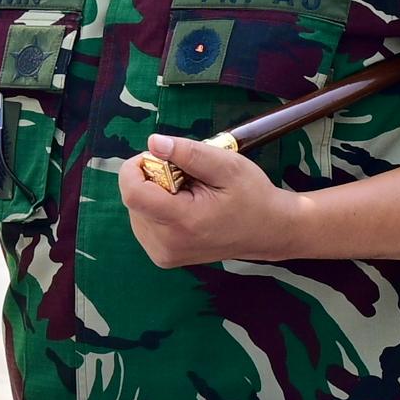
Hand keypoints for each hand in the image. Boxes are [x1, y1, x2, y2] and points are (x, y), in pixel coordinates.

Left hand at [118, 132, 306, 268]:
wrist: (267, 231)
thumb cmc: (251, 196)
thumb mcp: (226, 166)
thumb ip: (188, 153)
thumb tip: (154, 142)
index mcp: (183, 222)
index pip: (132, 194)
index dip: (136, 168)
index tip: (159, 156)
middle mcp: (167, 244)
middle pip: (134, 199)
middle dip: (152, 178)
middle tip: (185, 175)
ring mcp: (163, 254)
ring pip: (136, 209)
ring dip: (155, 193)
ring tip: (188, 192)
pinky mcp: (163, 257)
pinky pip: (144, 222)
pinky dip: (157, 207)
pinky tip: (183, 206)